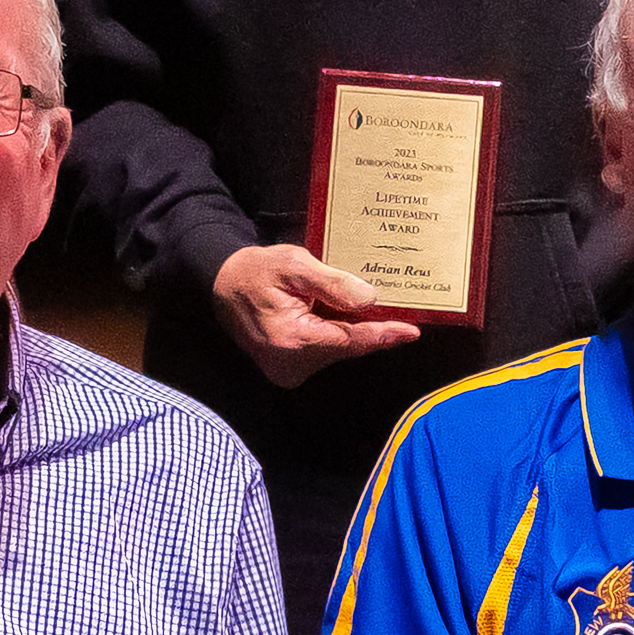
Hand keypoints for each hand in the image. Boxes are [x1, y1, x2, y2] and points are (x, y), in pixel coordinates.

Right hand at [209, 243, 423, 387]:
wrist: (223, 285)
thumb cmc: (255, 271)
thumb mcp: (293, 264)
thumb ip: (332, 282)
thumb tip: (369, 299)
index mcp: (292, 339)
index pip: (349, 340)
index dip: (382, 334)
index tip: (410, 331)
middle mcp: (290, 363)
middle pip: (347, 347)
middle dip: (374, 330)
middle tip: (405, 313)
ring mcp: (288, 371)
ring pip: (339, 350)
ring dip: (356, 331)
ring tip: (378, 310)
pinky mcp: (289, 369)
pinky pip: (326, 351)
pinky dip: (340, 334)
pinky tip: (351, 317)